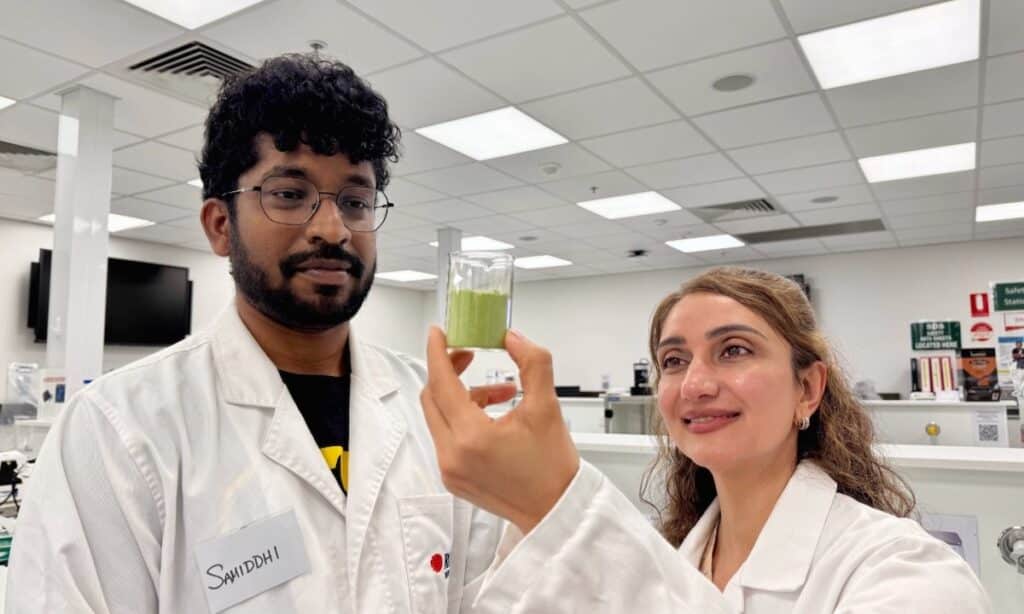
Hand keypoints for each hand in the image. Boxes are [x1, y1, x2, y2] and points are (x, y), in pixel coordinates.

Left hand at [420, 327, 579, 533]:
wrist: (556, 511)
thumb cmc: (552, 468)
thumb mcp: (547, 407)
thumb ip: (532, 363)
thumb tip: (513, 339)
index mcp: (471, 437)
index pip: (441, 383)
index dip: (438, 353)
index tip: (439, 334)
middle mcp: (452, 455)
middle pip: (433, 397)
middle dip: (449, 371)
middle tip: (470, 355)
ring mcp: (449, 469)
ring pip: (440, 416)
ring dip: (463, 395)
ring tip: (501, 391)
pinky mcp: (452, 478)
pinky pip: (446, 436)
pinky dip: (463, 418)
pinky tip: (494, 414)